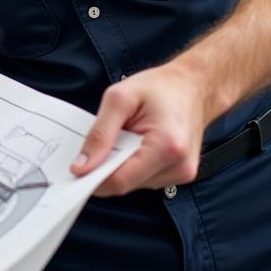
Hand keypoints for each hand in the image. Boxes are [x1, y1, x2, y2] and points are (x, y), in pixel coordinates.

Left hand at [71, 64, 210, 195]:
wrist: (195, 86)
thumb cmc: (160, 87)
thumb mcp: (119, 98)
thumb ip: (99, 133)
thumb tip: (81, 166)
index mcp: (166, 147)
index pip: (120, 181)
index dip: (92, 177)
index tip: (75, 168)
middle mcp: (179, 166)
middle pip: (126, 184)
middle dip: (105, 167)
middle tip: (99, 143)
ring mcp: (182, 172)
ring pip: (134, 183)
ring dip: (120, 165)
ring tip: (124, 137)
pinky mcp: (180, 173)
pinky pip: (144, 177)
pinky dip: (132, 164)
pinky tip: (135, 143)